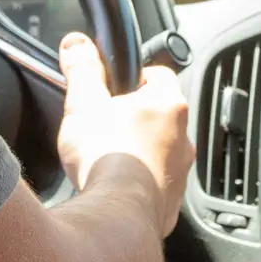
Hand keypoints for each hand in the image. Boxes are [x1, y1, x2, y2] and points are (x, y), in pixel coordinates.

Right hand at [57, 31, 193, 231]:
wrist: (116, 216)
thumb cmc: (106, 156)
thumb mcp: (85, 102)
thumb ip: (82, 69)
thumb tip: (77, 45)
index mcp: (168, 105)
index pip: (159, 75)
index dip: (135, 77)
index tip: (115, 86)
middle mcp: (183, 139)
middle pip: (160, 116)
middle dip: (135, 118)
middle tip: (106, 124)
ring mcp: (180, 174)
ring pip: (160, 152)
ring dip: (139, 153)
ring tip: (107, 159)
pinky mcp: (170, 205)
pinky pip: (155, 187)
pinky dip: (138, 185)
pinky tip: (114, 188)